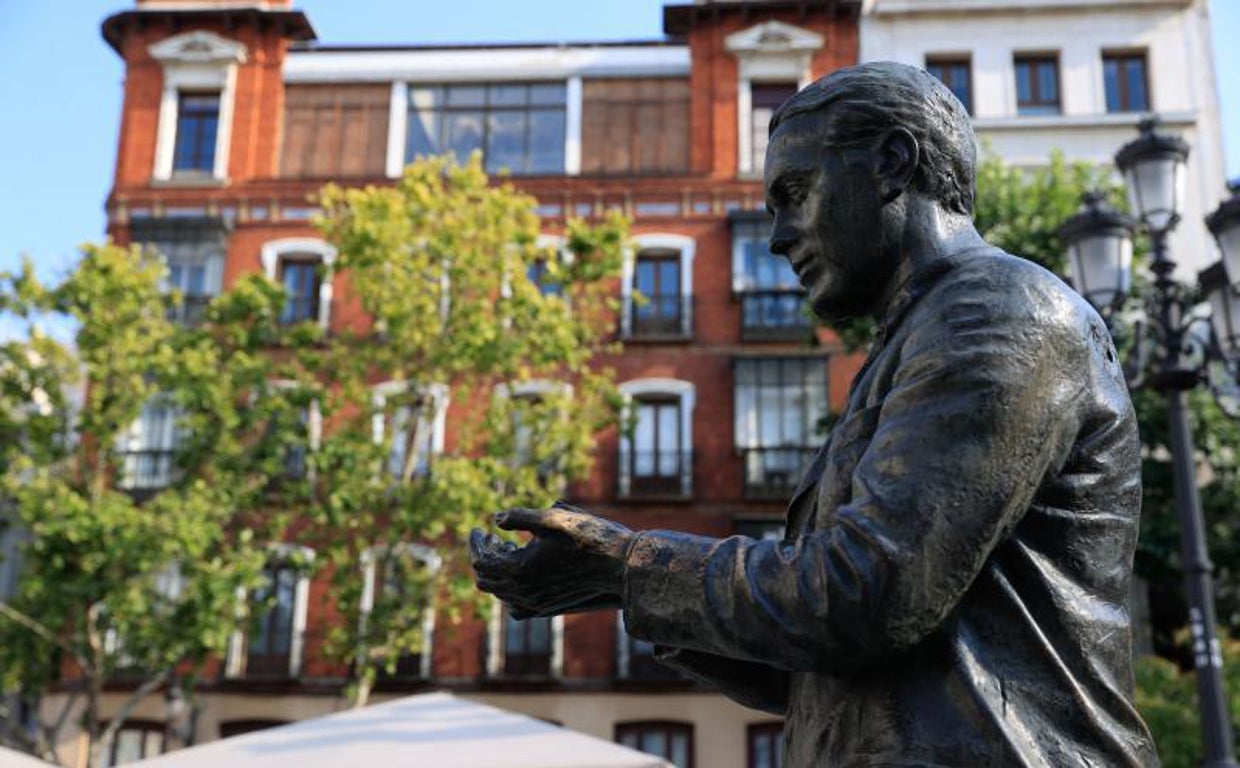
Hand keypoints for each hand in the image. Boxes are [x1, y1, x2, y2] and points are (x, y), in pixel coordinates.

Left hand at [469, 501, 633, 617]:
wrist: (620, 566)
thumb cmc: (589, 537)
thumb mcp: (553, 518)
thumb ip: (520, 517)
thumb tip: (496, 519)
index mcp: (520, 570)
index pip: (481, 561)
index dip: (477, 543)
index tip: (480, 528)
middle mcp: (524, 593)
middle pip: (485, 581)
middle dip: (483, 557)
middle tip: (492, 538)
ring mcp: (536, 604)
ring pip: (501, 594)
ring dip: (497, 572)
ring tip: (508, 548)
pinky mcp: (548, 608)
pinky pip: (517, 606)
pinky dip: (511, 589)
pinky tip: (524, 570)